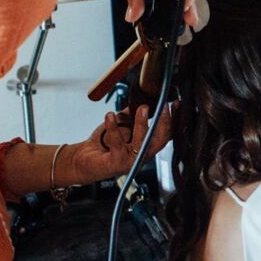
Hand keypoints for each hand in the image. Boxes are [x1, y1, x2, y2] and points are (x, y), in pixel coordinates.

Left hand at [55, 105, 172, 185]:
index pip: (166, 134)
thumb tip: (143, 97)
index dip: (173, 120)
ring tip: (142, 108)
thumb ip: (132, 114)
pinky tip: (110, 115)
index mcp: (146, 147)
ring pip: (142, 143)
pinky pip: (117, 143)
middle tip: (164, 107)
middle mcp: (142, 156)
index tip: (176, 104)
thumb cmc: (104, 144)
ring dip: (142, 124)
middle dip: (164, 123)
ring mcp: (130, 161)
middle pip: (160, 141)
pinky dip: (113, 127)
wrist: (84, 160)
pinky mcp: (116, 163)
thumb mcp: (122, 125)